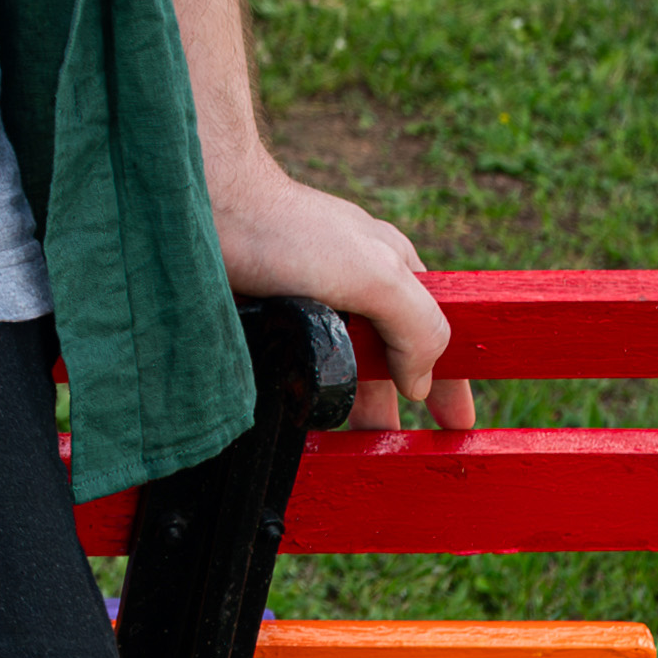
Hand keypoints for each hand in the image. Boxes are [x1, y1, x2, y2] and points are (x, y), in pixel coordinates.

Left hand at [206, 160, 480, 430]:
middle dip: (389, 405)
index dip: (449, 380)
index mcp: (390, 272)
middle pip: (382, 360)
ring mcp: (307, 302)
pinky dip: (302, 392)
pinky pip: (294, 366)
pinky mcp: (266, 316)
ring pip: (337, 367)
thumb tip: (420, 382)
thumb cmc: (288, 228)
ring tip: (350, 448)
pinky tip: (300, 419)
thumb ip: (416, 326)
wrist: (200, 205)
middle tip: (394, 452)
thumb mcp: (375, 274)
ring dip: (345, 405)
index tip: (457, 426)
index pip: (433, 334)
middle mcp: (352, 287)